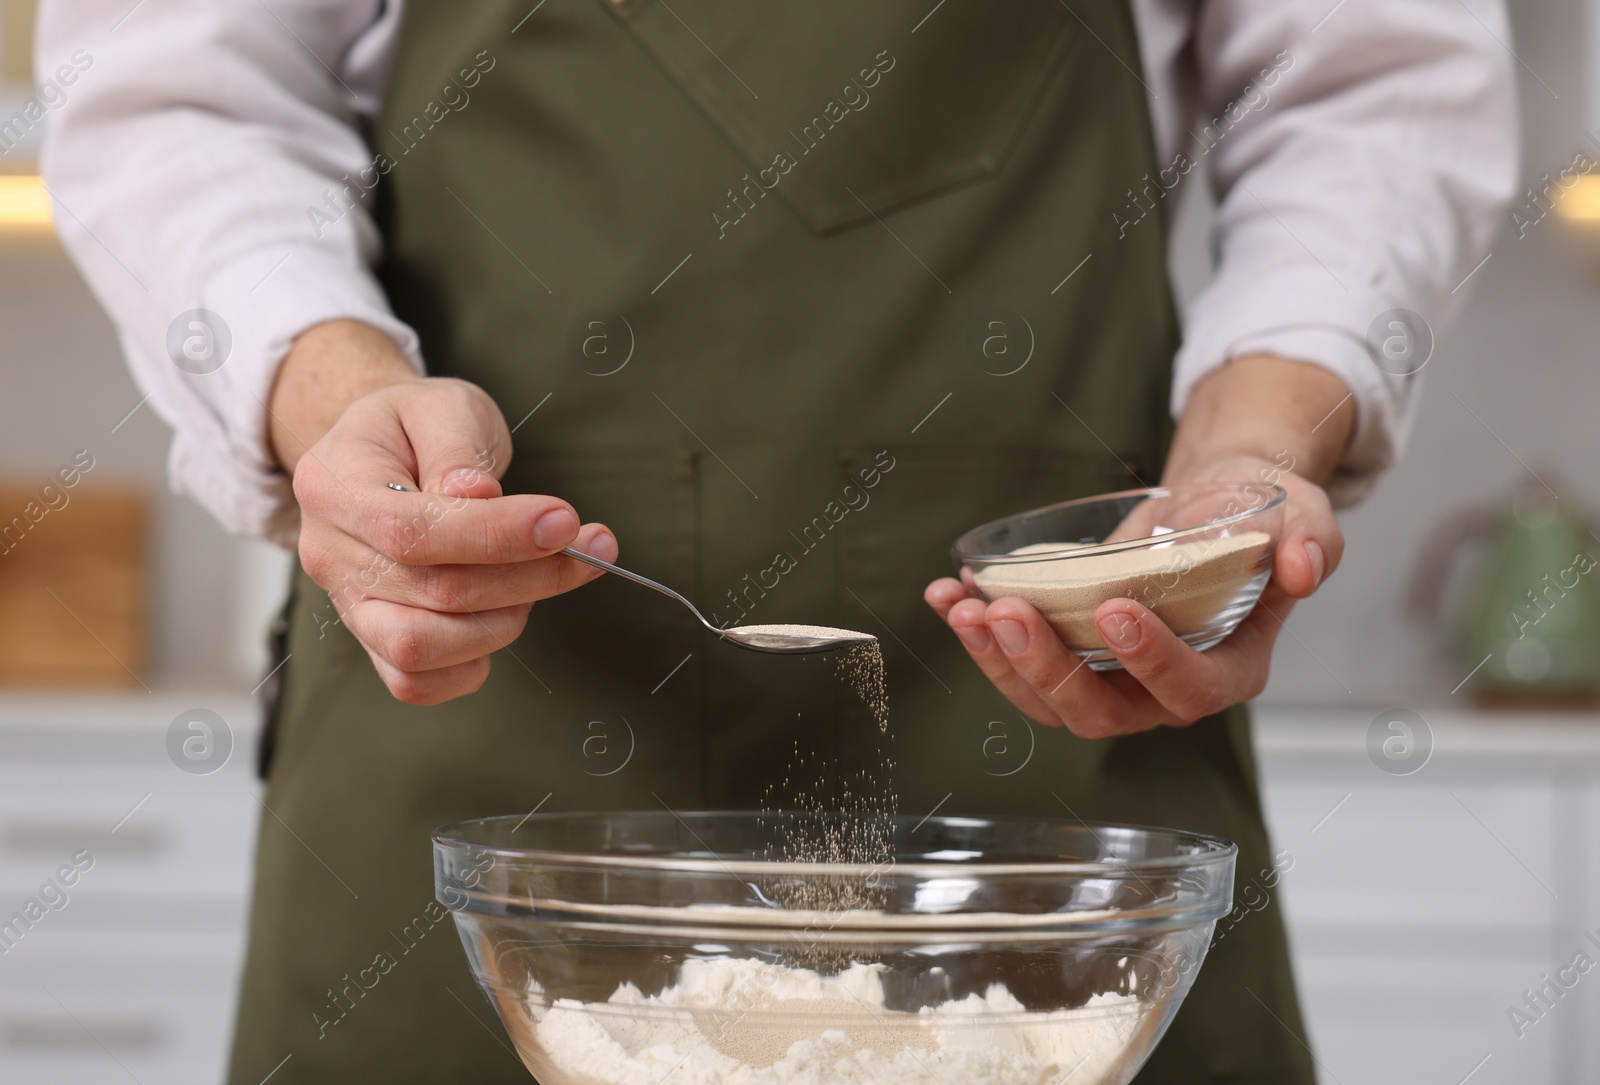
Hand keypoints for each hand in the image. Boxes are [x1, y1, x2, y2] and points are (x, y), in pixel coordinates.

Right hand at [271, 321, 615, 704]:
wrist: (381, 454)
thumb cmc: (415, 426)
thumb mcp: (438, 405)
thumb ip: (455, 446)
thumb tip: (474, 495)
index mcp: (334, 486)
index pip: (412, 531)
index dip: (496, 535)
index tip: (563, 521)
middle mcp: (330, 553)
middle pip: (432, 593)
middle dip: (528, 575)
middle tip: (588, 546)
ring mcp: (348, 604)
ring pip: (419, 648)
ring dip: (504, 619)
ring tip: (539, 575)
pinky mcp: (373, 640)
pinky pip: (416, 683)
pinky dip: (473, 663)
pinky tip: (506, 613)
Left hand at [924, 355, 1352, 737]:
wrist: (1210, 506)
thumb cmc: (1258, 517)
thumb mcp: (1302, 517)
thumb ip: (1310, 543)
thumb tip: (1302, 565)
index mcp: (1230, 669)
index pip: (1193, 688)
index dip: (1153, 661)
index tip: (1113, 611)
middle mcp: (1164, 691)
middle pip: (1102, 712)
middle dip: (1049, 667)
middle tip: (1010, 612)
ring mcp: (1110, 681)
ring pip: (1048, 699)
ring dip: (998, 659)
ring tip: (967, 607)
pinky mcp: (1068, 658)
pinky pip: (1017, 665)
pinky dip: (977, 633)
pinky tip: (947, 595)